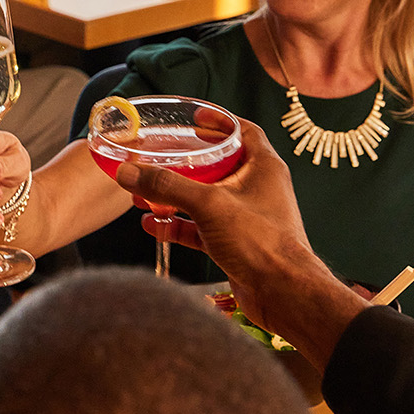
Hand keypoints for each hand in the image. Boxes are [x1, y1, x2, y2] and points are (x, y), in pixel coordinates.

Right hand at [114, 115, 364, 367]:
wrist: (284, 295)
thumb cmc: (262, 242)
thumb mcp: (210, 205)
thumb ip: (168, 186)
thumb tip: (129, 172)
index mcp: (263, 168)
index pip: (243, 131)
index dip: (219, 122)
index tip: (193, 119)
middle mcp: (257, 189)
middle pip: (217, 166)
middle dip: (184, 164)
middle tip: (158, 158)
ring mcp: (246, 218)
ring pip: (205, 200)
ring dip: (175, 197)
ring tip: (143, 194)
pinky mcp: (235, 244)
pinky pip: (201, 228)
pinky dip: (177, 226)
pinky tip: (152, 225)